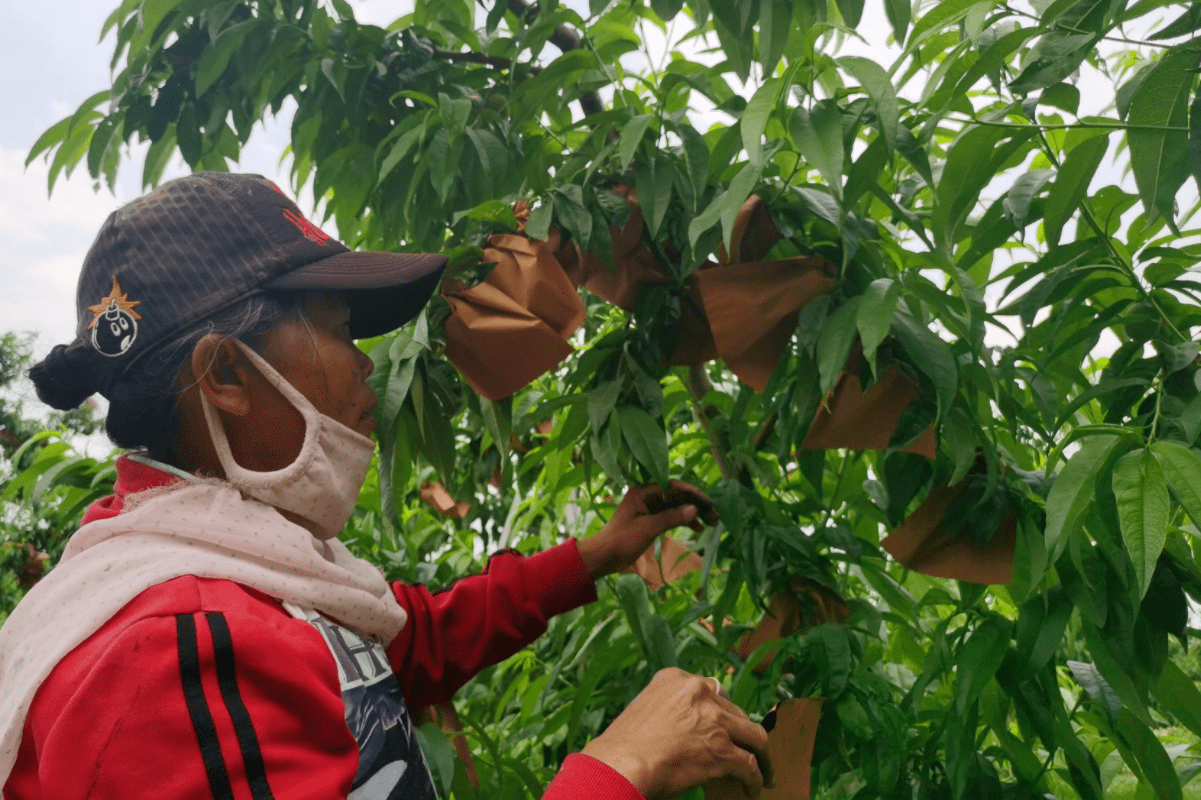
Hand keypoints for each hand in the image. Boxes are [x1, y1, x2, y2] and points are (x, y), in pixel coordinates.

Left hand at [577, 480, 716, 579]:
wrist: (604, 556)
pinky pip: (670, 516)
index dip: (692, 493)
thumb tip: (694, 509)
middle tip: (714, 516)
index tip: (708, 502)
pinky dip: (682, 521)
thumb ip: (672, 517)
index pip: (672, 487)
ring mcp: (648, 508)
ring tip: (710, 523)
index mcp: (642, 492)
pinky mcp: (649, 520)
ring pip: (675, 507)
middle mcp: (646, 496)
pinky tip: (696, 528)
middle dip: (695, 505)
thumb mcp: (648, 528)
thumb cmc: (622, 540)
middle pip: (676, 497)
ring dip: (692, 514)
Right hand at [581, 668, 770, 799]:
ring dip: (761, 755)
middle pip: (736, 712)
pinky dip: (754, 778)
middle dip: (742, 733)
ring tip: (763, 770)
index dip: (722, 711)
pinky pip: (749, 764)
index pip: (713, 691)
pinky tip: (752, 788)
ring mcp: (714, 721)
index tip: (725, 725)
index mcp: (677, 679)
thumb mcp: (645, 709)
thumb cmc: (623, 745)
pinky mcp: (723, 750)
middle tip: (747, 748)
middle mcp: (699, 693)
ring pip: (754, 736)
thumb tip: (685, 729)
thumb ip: (670, 709)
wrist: (621, 763)